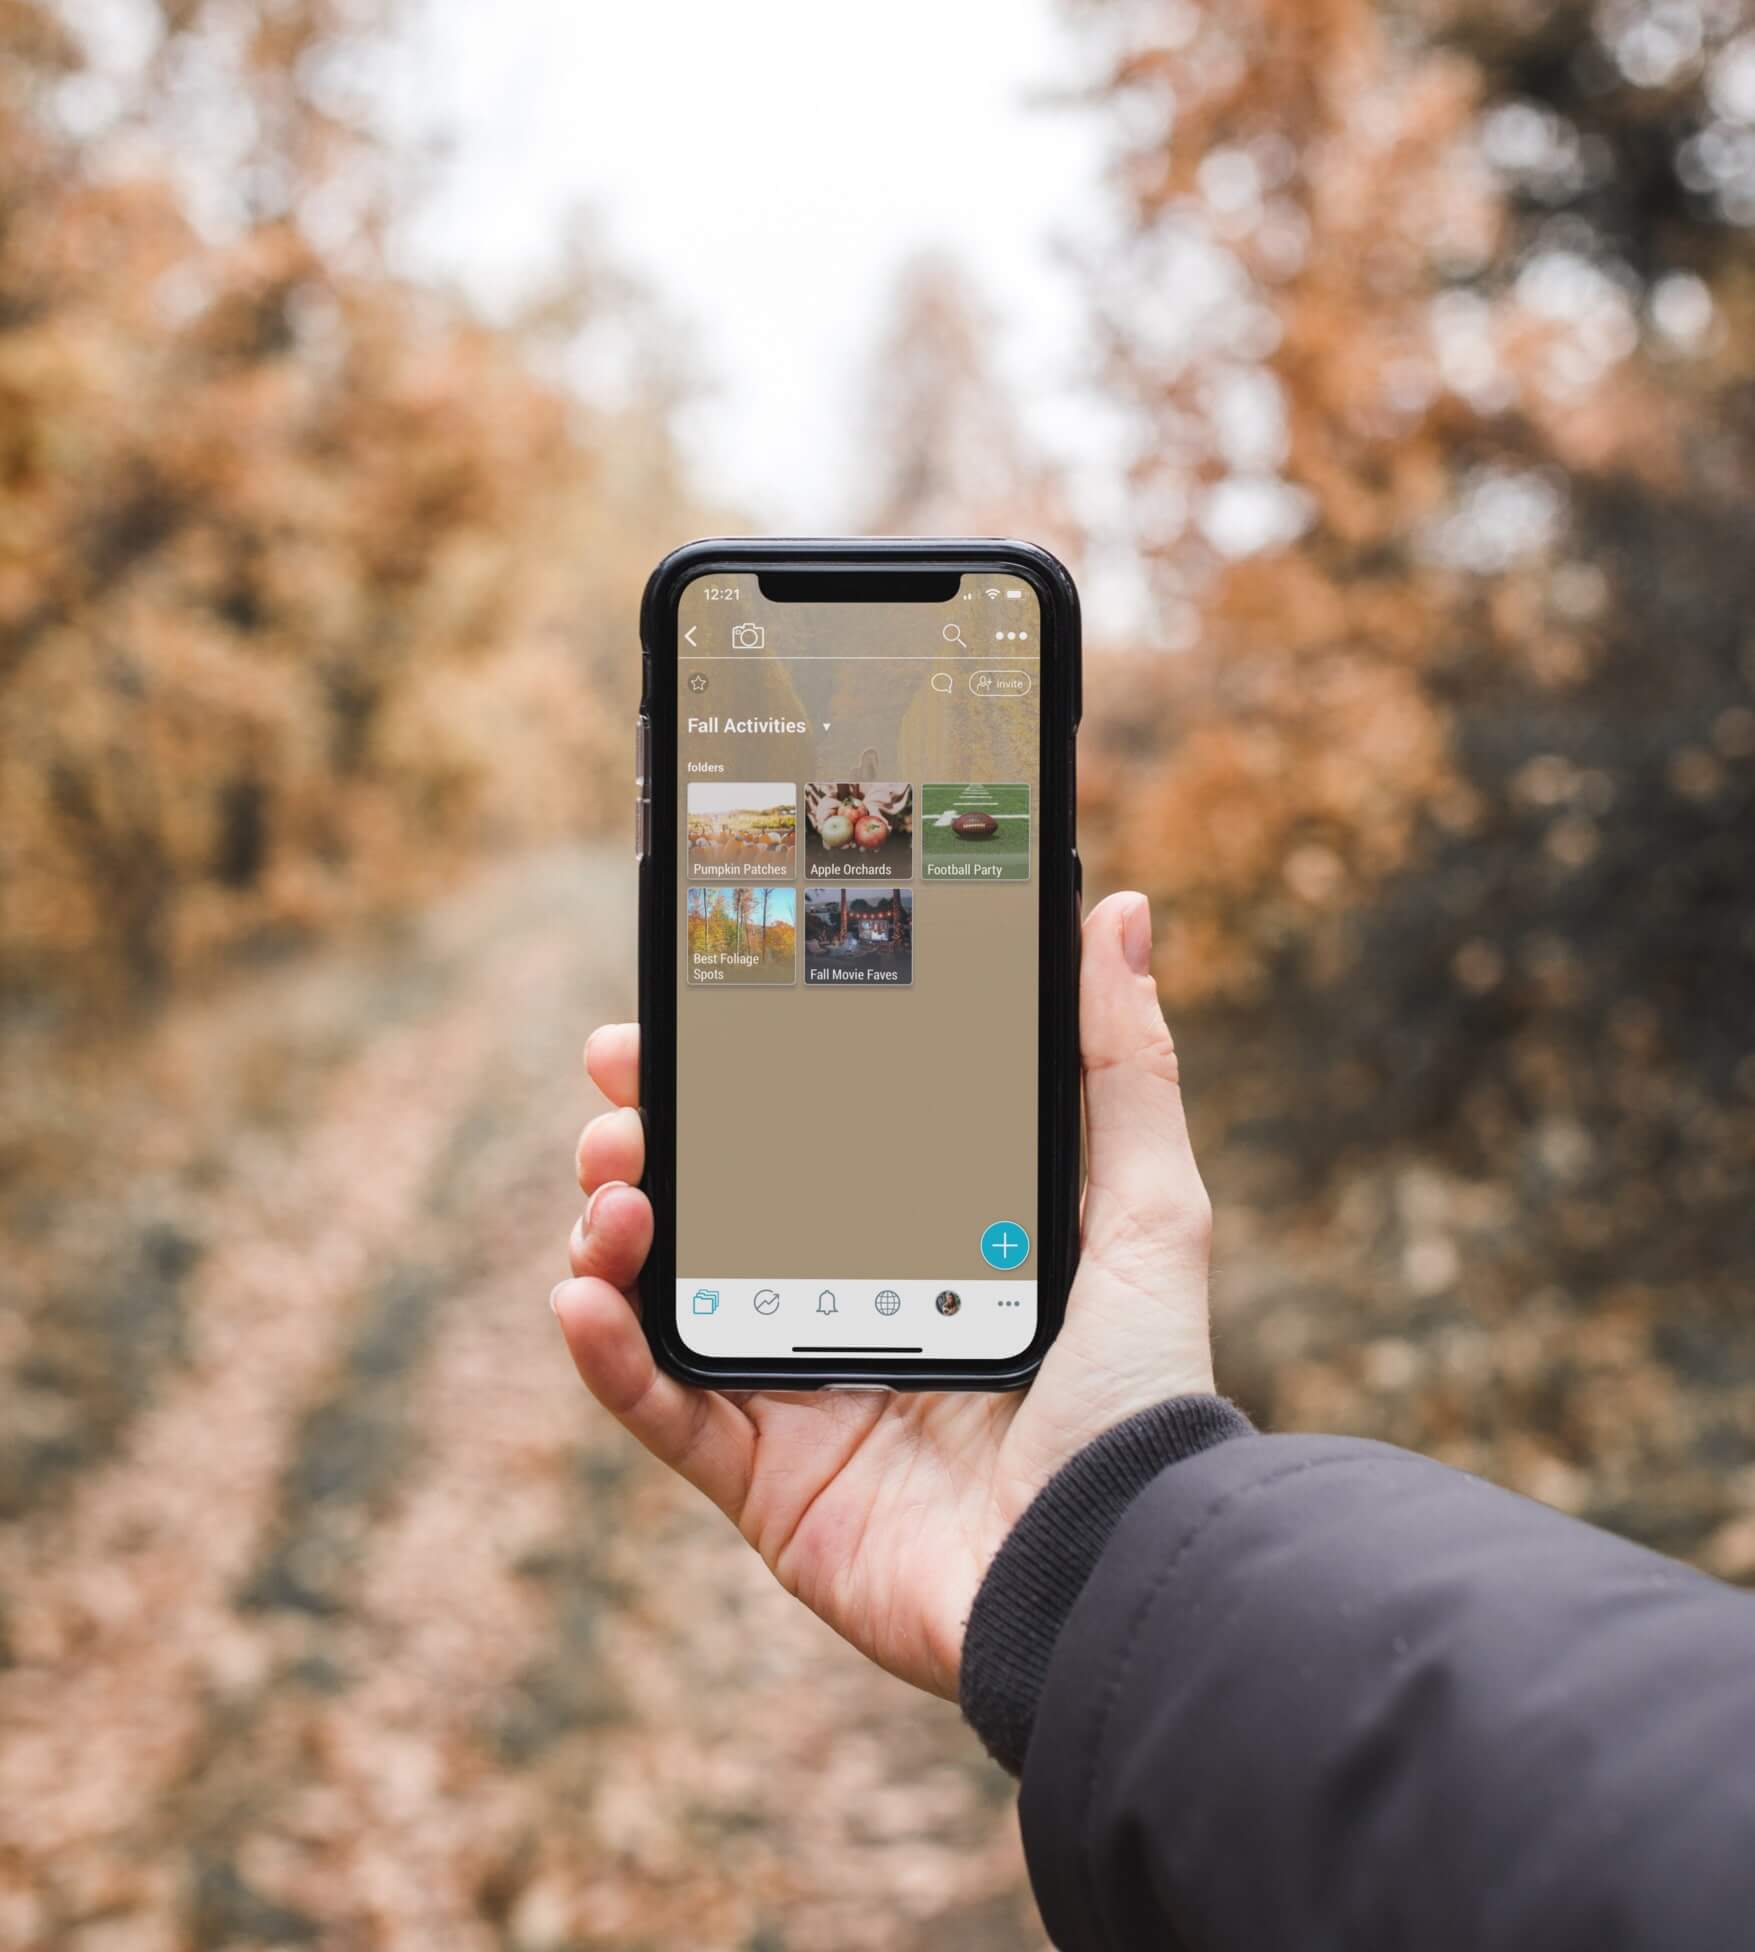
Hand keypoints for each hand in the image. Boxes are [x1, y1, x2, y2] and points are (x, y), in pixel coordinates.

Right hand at [551, 893, 1213, 1699]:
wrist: (1112, 1566)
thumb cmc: (1141, 1392)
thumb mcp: (1148, 1207)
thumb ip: (1120, 1066)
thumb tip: (1120, 915)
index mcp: (923, 1242)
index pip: (802, 1141)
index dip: (735, 1081)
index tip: (682, 1016)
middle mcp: (852, 1311)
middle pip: (716, 1208)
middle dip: (652, 1137)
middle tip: (620, 1088)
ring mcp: (801, 1398)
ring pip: (666, 1296)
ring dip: (614, 1225)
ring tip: (617, 1182)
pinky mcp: (765, 1484)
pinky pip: (658, 1411)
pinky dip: (603, 1353)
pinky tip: (581, 1290)